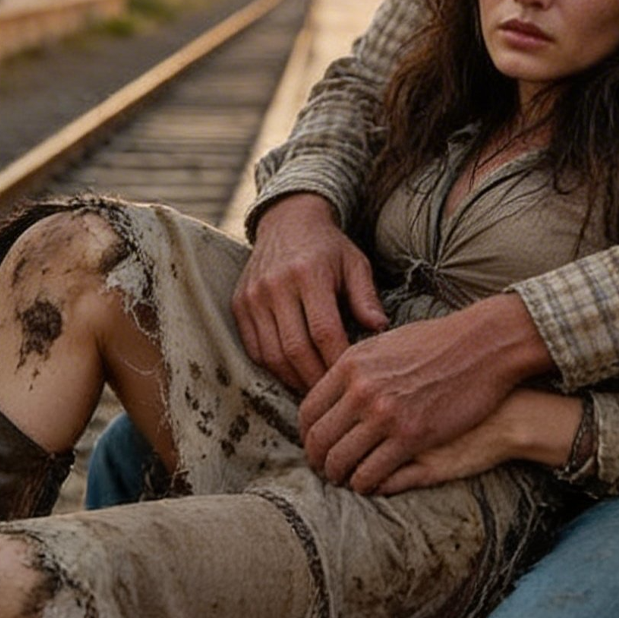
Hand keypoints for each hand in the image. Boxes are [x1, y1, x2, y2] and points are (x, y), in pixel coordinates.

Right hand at [232, 194, 387, 391]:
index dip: (337, 362)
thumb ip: (366, 297)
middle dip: (315, 379)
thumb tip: (379, 331)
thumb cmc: (328, 247)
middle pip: (294, 348)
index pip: (324, 330)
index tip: (352, 379)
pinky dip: (272, 368)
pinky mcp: (239, 304)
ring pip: (271, 354)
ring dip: (293, 379)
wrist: (287, 221)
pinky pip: (253, 348)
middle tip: (333, 395)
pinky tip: (292, 374)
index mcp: (309, 273)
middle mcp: (276, 285)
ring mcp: (253, 295)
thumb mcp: (355, 263)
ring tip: (314, 391)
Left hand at [299, 293, 552, 492]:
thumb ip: (355, 368)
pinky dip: (363, 484)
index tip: (315, 443)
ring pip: (340, 461)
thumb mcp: (384, 344)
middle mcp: (361, 390)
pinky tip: (369, 482)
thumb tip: (331, 388)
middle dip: (317, 460)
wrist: (483, 348)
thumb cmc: (437, 343)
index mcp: (350, 365)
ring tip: (346, 478)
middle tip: (325, 469)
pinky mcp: (412, 438)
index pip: (308, 410)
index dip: (307, 434)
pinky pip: (370, 474)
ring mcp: (386, 415)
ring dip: (338, 476)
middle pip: (318, 439)